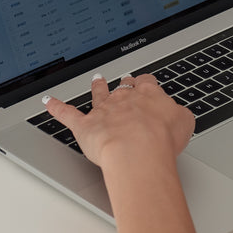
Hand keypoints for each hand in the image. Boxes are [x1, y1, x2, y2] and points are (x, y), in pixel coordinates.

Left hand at [42, 72, 194, 169]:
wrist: (139, 151)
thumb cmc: (162, 140)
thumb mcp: (184, 123)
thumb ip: (179, 115)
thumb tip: (178, 114)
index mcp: (149, 96)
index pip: (146, 83)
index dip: (145, 83)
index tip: (145, 83)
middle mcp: (124, 99)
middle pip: (122, 87)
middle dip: (123, 84)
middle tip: (123, 81)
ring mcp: (103, 111)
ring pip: (98, 94)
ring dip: (96, 87)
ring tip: (96, 80)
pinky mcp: (85, 126)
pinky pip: (67, 114)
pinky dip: (56, 108)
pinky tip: (48, 102)